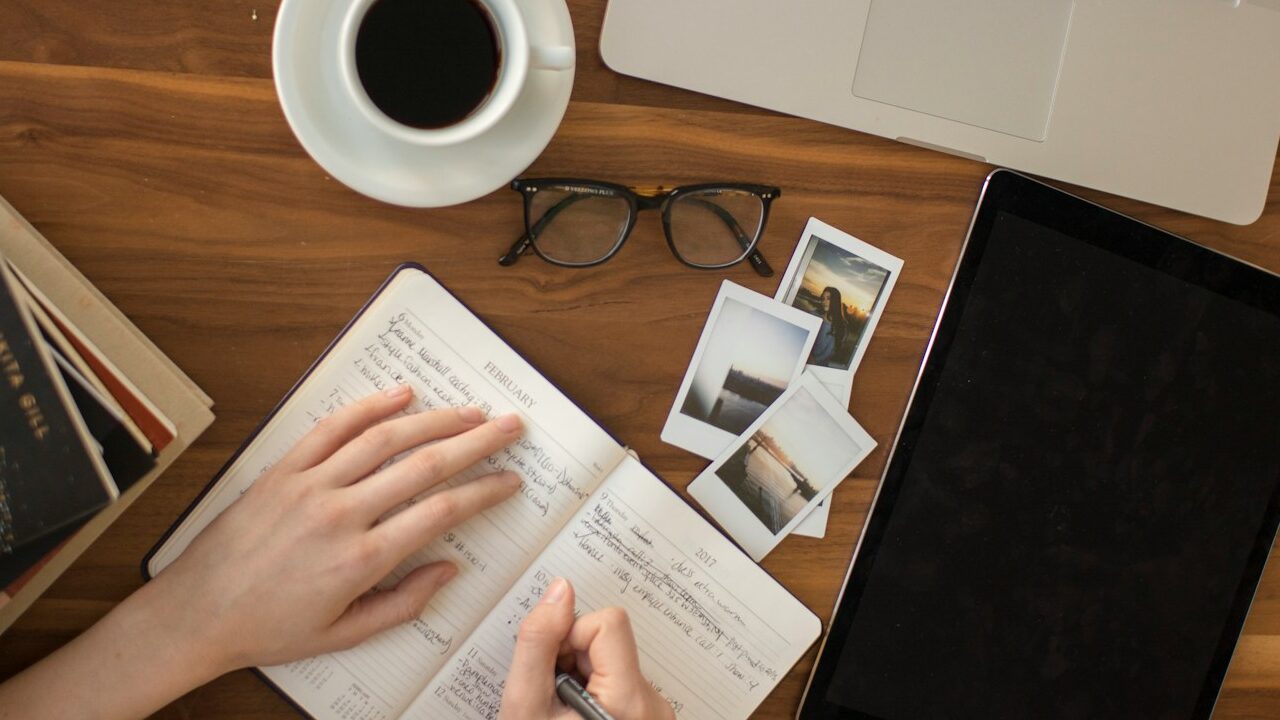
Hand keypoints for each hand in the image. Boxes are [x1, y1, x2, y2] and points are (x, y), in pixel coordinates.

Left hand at [149, 384, 524, 671]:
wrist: (197, 613)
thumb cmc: (269, 628)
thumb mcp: (345, 634)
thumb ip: (403, 603)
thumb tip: (448, 570)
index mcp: (361, 560)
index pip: (441, 512)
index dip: (484, 492)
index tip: (509, 480)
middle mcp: (340, 514)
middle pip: (424, 465)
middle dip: (476, 442)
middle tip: (509, 427)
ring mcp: (310, 486)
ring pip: (385, 439)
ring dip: (435, 419)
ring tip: (469, 410)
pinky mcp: (283, 470)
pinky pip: (332, 428)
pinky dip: (369, 407)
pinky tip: (401, 395)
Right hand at [499, 579, 675, 719]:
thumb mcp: (526, 706)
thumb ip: (538, 643)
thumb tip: (559, 590)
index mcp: (630, 700)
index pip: (608, 623)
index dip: (569, 637)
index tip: (552, 671)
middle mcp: (653, 705)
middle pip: (609, 642)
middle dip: (571, 660)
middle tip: (552, 699)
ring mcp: (655, 714)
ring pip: (611, 663)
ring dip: (580, 678)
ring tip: (562, 715)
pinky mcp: (649, 719)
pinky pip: (619, 684)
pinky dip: (592, 695)